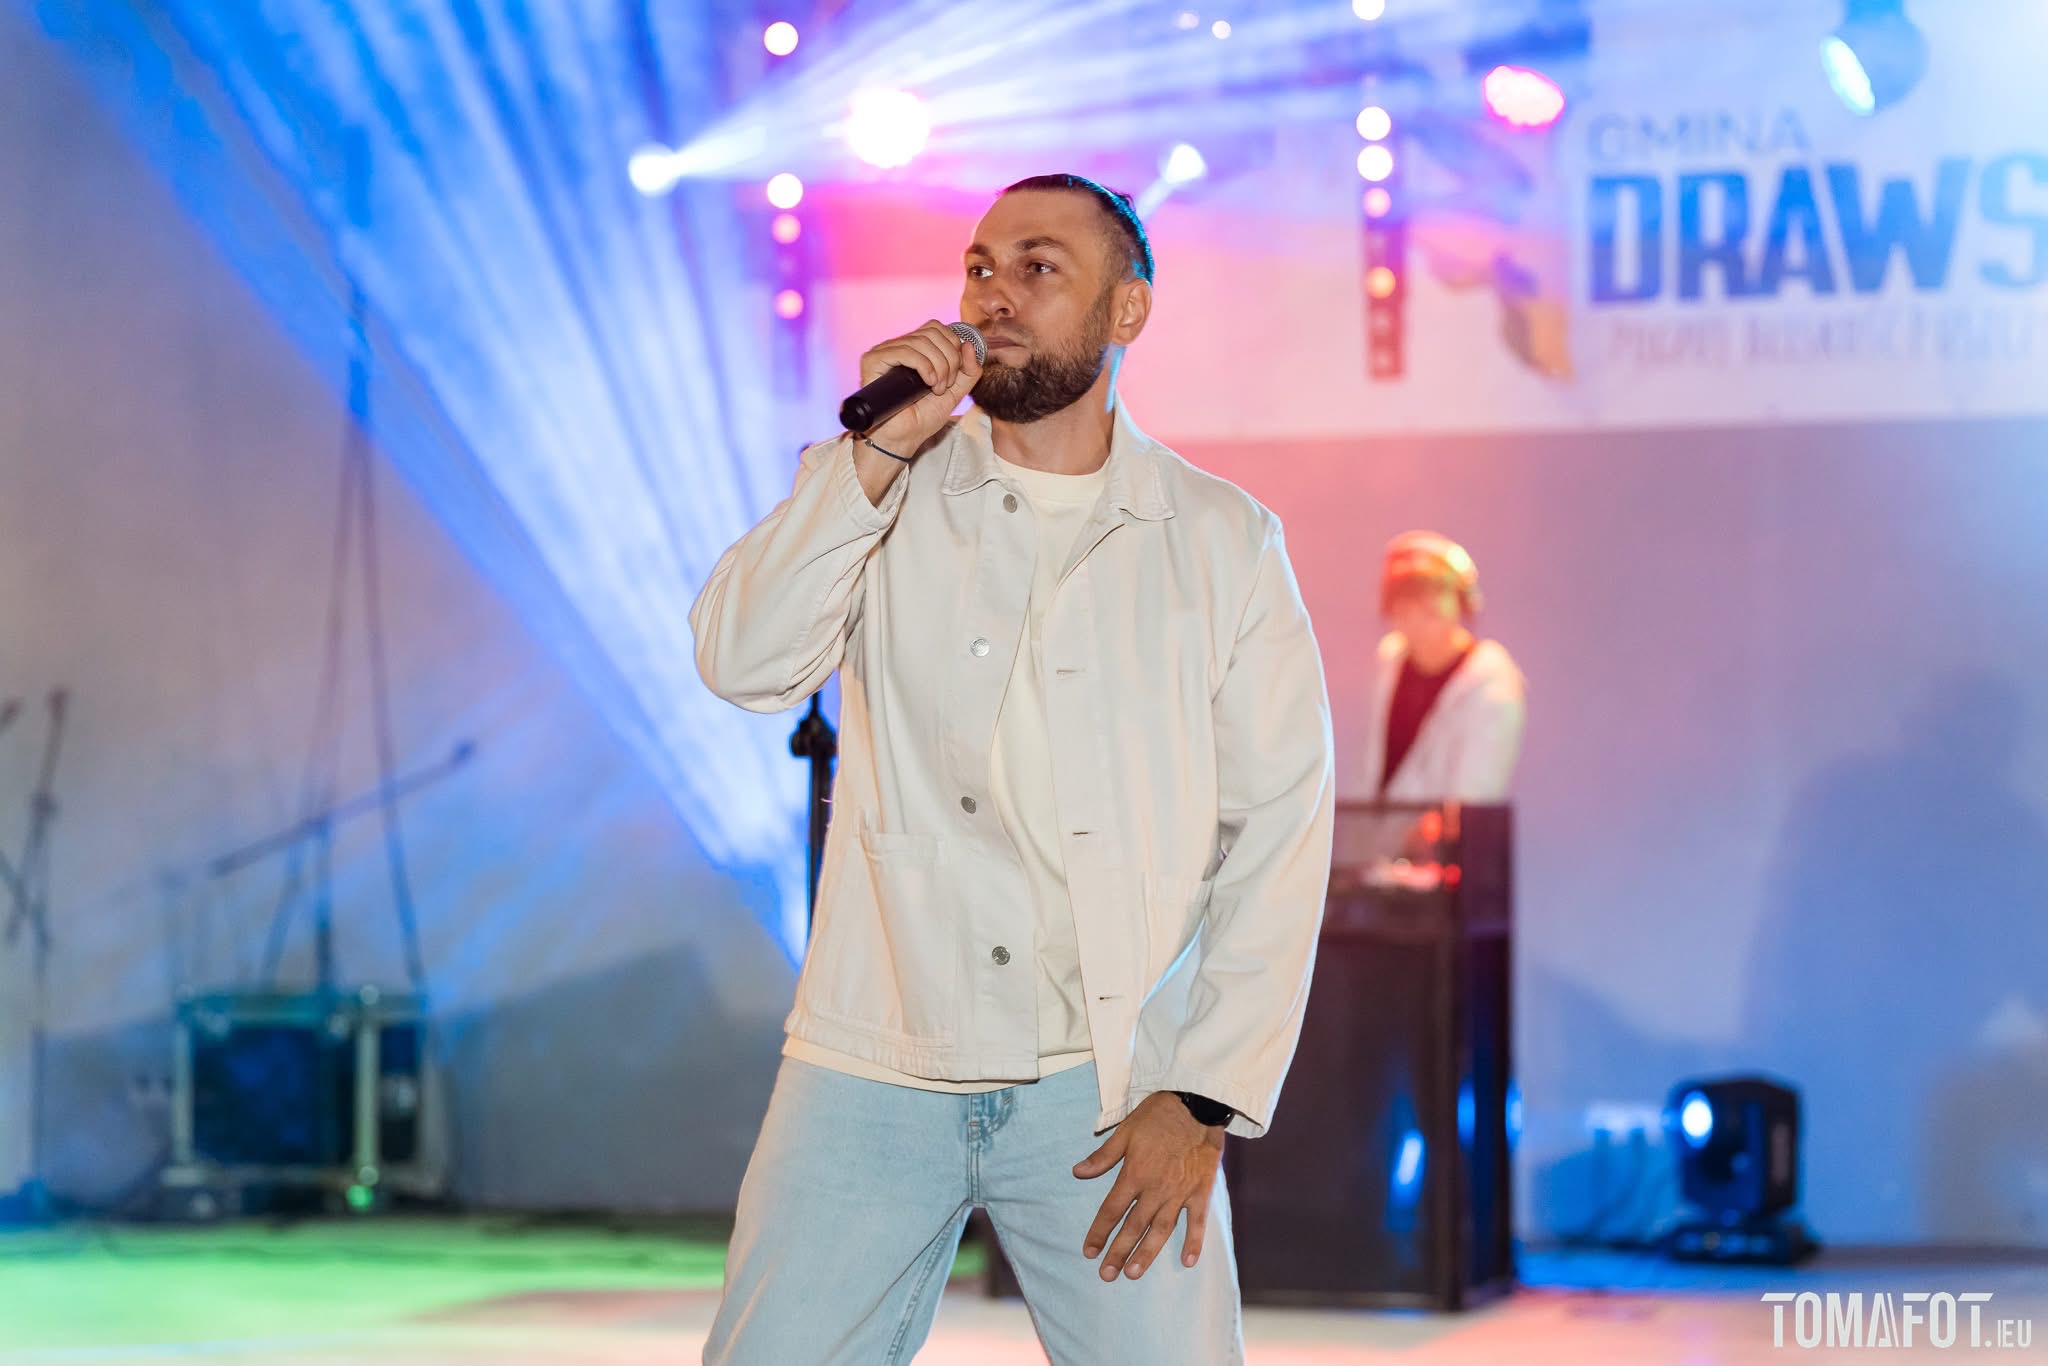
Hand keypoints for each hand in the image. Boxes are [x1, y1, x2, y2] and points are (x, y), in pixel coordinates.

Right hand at [858, 320, 982, 457]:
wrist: (902, 439)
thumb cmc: (921, 418)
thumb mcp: (955, 393)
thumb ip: (969, 372)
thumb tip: (969, 345)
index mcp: (916, 349)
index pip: (937, 328)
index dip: (953, 346)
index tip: (954, 375)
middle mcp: (899, 346)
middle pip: (932, 331)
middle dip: (949, 358)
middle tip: (945, 385)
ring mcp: (885, 352)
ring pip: (921, 340)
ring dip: (938, 366)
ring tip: (936, 389)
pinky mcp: (873, 361)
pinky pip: (904, 351)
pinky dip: (923, 365)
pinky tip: (927, 383)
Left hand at [1073, 1091, 1224, 1281]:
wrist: (1197, 1105)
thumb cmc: (1158, 1115)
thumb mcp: (1125, 1131)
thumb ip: (1103, 1156)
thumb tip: (1077, 1173)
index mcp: (1134, 1175)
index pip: (1112, 1210)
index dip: (1099, 1232)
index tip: (1089, 1252)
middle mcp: (1155, 1190)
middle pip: (1134, 1227)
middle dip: (1118, 1252)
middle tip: (1106, 1275)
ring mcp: (1180, 1193)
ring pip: (1161, 1231)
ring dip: (1147, 1254)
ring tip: (1134, 1273)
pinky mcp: (1201, 1192)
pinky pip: (1197, 1223)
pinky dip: (1193, 1242)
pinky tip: (1187, 1262)